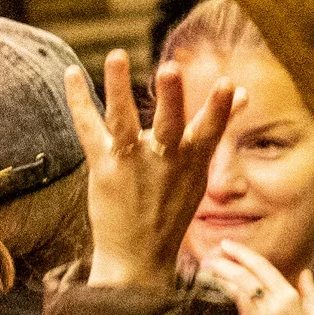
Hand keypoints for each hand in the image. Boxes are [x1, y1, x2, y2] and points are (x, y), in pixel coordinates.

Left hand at [61, 47, 236, 287]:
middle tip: (170, 70)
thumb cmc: (171, 206)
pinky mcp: (104, 168)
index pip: (210, 130)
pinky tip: (71, 73)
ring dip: (118, 88)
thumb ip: (217, 126)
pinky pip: (89, 129)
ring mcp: (131, 163)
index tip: (228, 85)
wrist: (138, 257)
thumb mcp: (199, 170)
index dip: (219, 109)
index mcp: (192, 160)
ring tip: (116, 56)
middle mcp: (164, 160)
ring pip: (124, 122)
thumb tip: (242, 92)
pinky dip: (79, 101)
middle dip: (171, 98)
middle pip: (169, 125)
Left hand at [201, 243, 313, 314]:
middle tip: (207, 256)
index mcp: (292, 299)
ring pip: (233, 292)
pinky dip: (216, 303)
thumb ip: (311, 295)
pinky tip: (204, 297)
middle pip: (243, 275)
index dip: (242, 253)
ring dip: (216, 278)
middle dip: (222, 263)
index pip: (263, 267)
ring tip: (203, 271)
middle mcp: (276, 306)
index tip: (226, 245)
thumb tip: (305, 273)